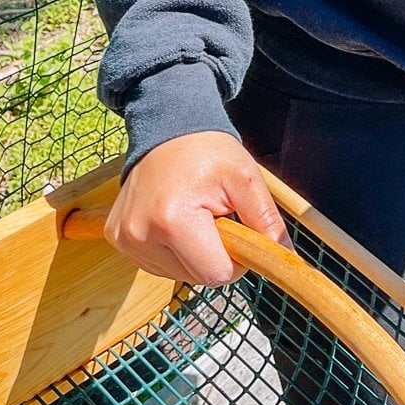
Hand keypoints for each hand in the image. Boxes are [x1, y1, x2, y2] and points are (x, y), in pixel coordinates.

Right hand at [103, 130, 291, 284]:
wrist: (168, 125)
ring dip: (193, 252)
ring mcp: (125, 238)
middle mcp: (140, 234)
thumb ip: (267, 221)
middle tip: (213, 213)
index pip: (216, 274)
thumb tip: (287, 258)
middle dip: (214, 253)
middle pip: (196, 278)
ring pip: (177, 274)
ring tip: (192, 212)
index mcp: (173, 219)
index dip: (235, 258)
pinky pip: (157, 264)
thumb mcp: (245, 177)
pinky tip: (173, 218)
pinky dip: (173, 249)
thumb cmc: (207, 150)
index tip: (235, 227)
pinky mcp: (117, 238)